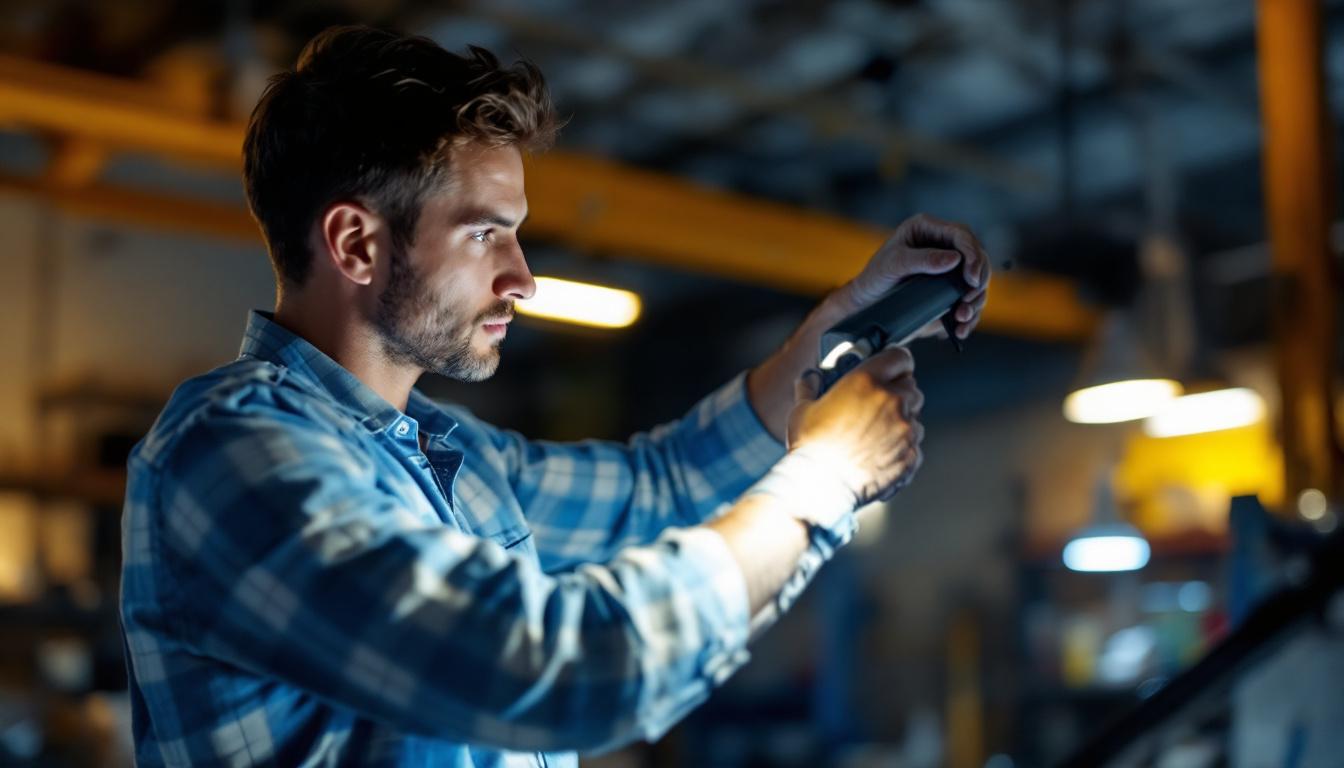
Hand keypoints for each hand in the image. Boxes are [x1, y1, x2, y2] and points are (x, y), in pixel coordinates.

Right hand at [786, 347, 924, 504]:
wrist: (822, 486)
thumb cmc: (811, 447)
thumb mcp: (802, 409)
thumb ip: (809, 387)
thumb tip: (810, 377)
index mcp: (866, 382)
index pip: (899, 357)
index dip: (896, 361)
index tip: (892, 368)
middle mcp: (891, 401)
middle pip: (911, 386)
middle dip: (899, 392)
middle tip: (880, 403)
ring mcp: (905, 430)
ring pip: (915, 417)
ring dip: (902, 421)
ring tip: (877, 434)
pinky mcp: (910, 455)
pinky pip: (915, 445)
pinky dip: (903, 448)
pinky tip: (881, 454)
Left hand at [829, 213, 990, 340]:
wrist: (868, 302)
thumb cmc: (876, 275)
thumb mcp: (894, 264)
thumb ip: (923, 259)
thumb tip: (955, 258)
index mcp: (930, 229)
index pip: (962, 235)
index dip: (973, 254)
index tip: (971, 278)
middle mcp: (944, 246)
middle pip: (977, 258)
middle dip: (979, 280)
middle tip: (969, 299)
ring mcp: (950, 269)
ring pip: (977, 281)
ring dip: (976, 301)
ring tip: (961, 317)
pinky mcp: (951, 289)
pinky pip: (969, 300)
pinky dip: (970, 316)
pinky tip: (960, 328)